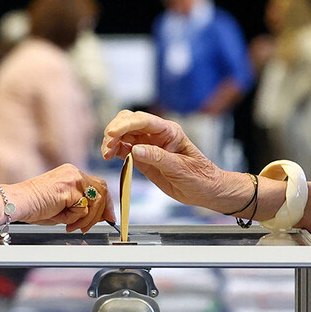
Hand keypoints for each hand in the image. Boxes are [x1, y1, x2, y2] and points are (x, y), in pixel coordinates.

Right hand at [5, 165, 113, 232]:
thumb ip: (81, 207)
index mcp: (71, 174)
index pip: (98, 186)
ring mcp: (72, 179)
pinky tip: (62, 219)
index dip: (106, 203)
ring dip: (85, 219)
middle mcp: (73, 172)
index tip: (109, 217)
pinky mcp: (69, 188)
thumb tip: (101, 215)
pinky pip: (83, 209)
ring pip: (95, 202)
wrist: (18, 203)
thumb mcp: (64, 206)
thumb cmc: (35, 207)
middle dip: (101, 212)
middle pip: (102, 191)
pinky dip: (74, 218)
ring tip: (70, 225)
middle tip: (89, 226)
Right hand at [100, 110, 243, 211]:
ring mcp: (148, 145)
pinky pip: (124, 149)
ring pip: (123, 134)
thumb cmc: (199, 176)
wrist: (205, 190)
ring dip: (111, 141)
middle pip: (129, 122)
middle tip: (107, 147)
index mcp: (169, 131)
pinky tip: (109, 156)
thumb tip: (135, 150)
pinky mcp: (143, 157)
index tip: (112, 134)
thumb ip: (157, 158)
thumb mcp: (180, 168)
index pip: (143, 121)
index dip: (125, 125)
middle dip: (114, 130)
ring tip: (106, 154)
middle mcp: (156, 135)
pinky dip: (114, 150)